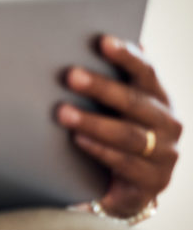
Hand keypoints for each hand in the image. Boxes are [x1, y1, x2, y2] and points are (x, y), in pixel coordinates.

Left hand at [56, 35, 181, 217]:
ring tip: (62, 112)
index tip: (102, 41)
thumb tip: (78, 47)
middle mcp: (167, 123)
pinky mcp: (152, 182)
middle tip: (70, 75)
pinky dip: (100, 150)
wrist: (127, 188)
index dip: (126, 56)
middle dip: (101, 87)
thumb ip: (107, 84)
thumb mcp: (113, 111)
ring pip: (128, 134)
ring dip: (93, 122)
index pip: (145, 72)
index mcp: (158, 98)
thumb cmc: (113, 136)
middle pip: (134, 101)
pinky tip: (78, 140)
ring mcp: (164, 154)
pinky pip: (125, 163)